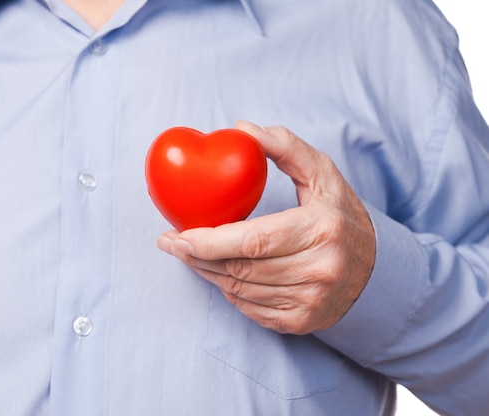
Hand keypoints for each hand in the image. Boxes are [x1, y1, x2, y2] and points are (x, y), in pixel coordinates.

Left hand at [157, 121, 375, 334]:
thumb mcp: (322, 174)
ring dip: (207, 273)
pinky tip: (219, 272)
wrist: (377, 272)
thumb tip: (242, 129)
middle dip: (196, 257)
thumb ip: (285, 147)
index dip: (209, 242)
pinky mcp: (301, 322)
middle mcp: (319, 270)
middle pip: (240, 268)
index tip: (178, 234)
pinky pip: (249, 308)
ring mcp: (311, 301)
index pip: (253, 241)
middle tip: (170, 243)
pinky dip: (228, 290)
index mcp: (322, 229)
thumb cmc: (341, 216)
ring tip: (188, 254)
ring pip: (240, 290)